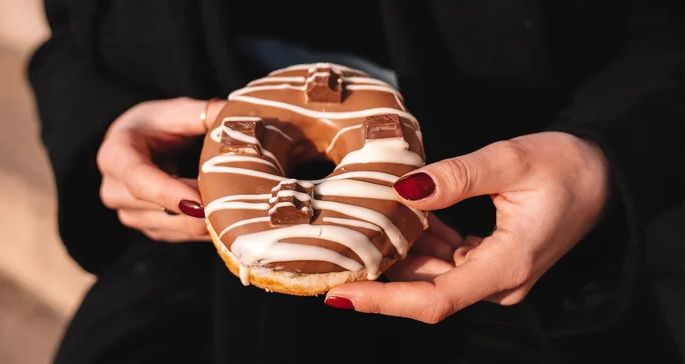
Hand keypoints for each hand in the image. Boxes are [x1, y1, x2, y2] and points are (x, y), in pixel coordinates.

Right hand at [97, 97, 225, 241]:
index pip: (139, 180)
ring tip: (239, 204)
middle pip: (160, 210)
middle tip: (239, 198)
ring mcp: (130, 215)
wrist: (139, 143)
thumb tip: (244, 122)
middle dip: (201, 207)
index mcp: (115, 156)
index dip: (170, 193)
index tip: (201, 203)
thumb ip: (208, 114)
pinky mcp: (150, 229)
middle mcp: (114, 191)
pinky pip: (184, 236)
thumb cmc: (159, 125)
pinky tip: (229, 215)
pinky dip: (207, 229)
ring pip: (176, 228)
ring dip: (208, 220)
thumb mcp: (179, 112)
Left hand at [324, 132, 610, 323]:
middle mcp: (499, 282)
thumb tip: (403, 190)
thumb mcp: (511, 160)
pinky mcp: (491, 262)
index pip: (434, 300)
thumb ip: (456, 177)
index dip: (383, 301)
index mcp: (507, 266)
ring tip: (365, 221)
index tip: (339, 294)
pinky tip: (404, 215)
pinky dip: (421, 241)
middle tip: (339, 243)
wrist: (604, 174)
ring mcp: (495, 275)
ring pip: (432, 274)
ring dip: (400, 251)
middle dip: (380, 270)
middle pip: (425, 289)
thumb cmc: (567, 166)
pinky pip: (444, 260)